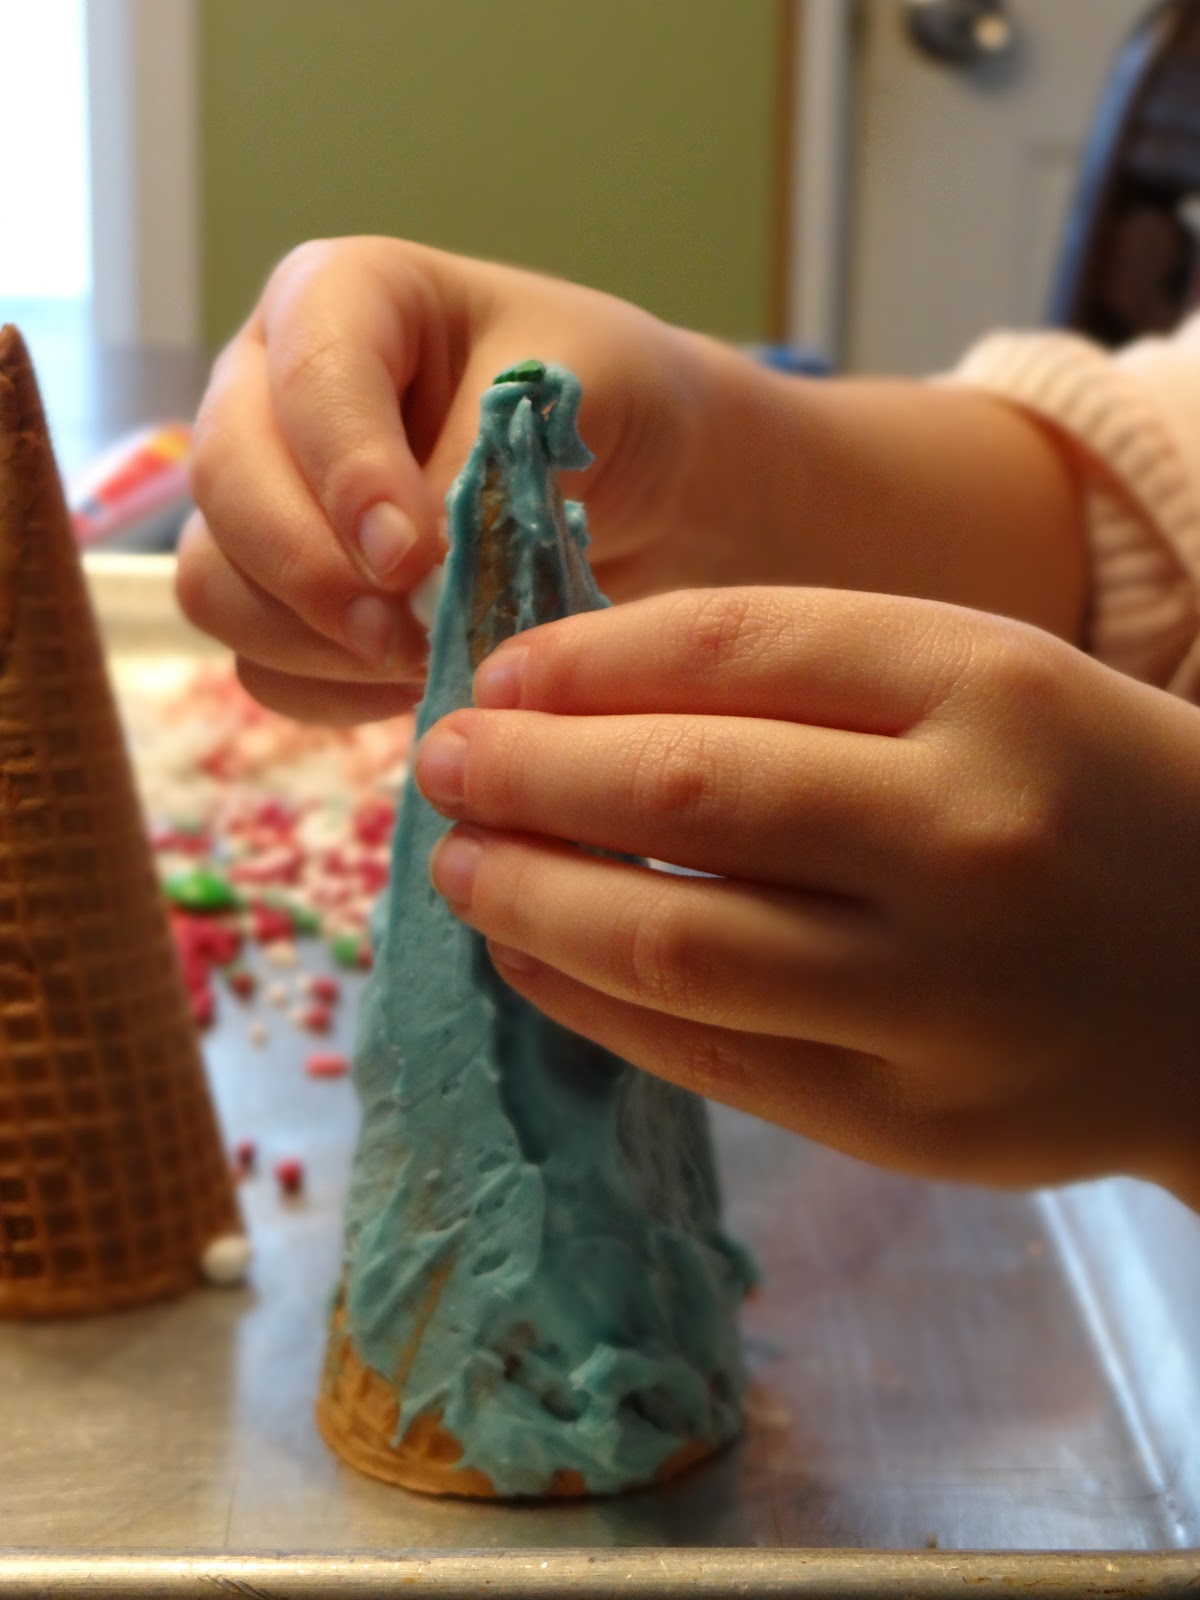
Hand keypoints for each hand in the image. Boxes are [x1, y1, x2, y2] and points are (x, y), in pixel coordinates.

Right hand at [178, 237, 710, 722]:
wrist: (638, 478)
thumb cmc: (603, 402)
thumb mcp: (563, 403)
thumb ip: (477, 468)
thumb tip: (404, 575)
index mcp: (339, 297)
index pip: (307, 377)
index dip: (347, 475)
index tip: (410, 558)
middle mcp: (267, 388)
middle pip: (226, 482)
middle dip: (313, 572)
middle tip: (408, 636)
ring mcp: (259, 496)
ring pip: (214, 581)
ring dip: (314, 644)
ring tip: (426, 661)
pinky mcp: (275, 593)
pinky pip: (256, 663)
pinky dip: (329, 692)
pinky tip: (413, 685)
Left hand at [414, 587, 1199, 1205]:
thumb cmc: (1096, 804)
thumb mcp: (991, 688)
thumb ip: (811, 678)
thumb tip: (579, 696)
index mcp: (990, 689)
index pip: (733, 647)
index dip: (583, 661)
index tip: (500, 677)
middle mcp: (966, 837)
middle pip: (682, 790)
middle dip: (527, 773)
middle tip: (442, 766)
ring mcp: (940, 997)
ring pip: (673, 943)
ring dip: (530, 899)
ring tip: (460, 870)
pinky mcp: (912, 1121)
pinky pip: (708, 1058)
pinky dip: (590, 1003)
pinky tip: (533, 960)